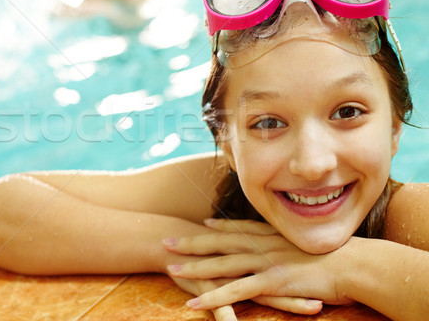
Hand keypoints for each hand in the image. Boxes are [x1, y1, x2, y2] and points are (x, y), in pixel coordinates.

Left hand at [164, 219, 353, 313]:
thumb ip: (297, 245)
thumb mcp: (314, 245)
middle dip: (193, 242)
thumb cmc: (341, 257)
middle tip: (168, 241)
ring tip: (170, 269)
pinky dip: (213, 297)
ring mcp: (267, 262)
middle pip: (222, 242)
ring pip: (223, 264)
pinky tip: (194, 303)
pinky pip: (235, 291)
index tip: (201, 223)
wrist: (359, 265)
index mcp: (276, 235)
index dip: (220, 226)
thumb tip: (293, 247)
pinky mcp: (272, 281)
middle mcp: (266, 244)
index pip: (242, 227)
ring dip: (194, 268)